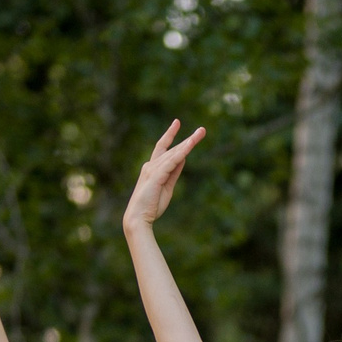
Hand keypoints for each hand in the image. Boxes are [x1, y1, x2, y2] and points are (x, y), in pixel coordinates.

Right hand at [124, 119, 206, 233]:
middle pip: (172, 148)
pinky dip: (180, 154)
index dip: (170, 135)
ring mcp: (152, 170)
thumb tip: (183, 159)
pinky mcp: (156, 176)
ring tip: (200, 134)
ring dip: (188, 144)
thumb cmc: (152, 205)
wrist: (138, 218)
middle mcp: (151, 165)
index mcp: (153, 168)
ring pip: (173, 153)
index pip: (163, 148)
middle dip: (188, 139)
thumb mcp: (168, 187)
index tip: (177, 123)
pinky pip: (171, 162)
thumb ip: (174, 173)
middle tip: (202, 130)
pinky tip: (189, 147)